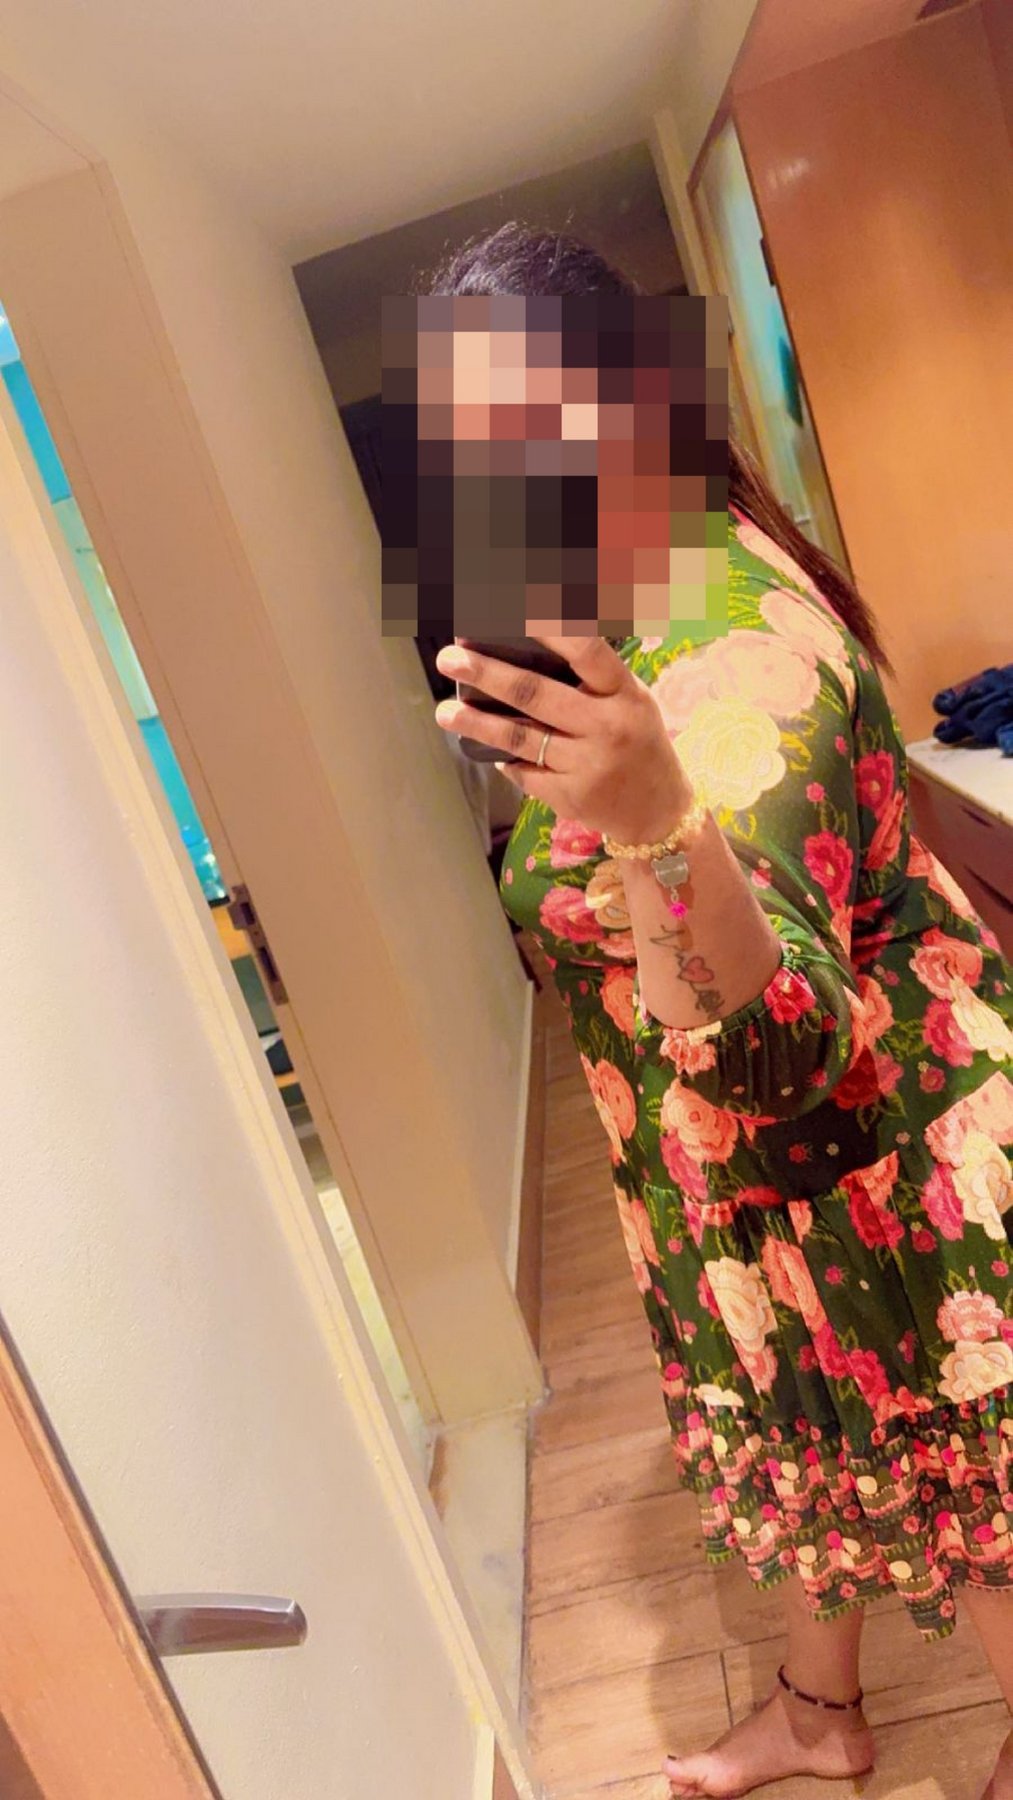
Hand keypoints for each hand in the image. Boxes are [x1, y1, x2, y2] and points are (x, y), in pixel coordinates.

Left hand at [433, 633, 692, 843]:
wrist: (661, 811)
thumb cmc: (638, 743)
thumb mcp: (631, 702)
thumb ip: (590, 681)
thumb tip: (523, 653)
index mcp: (624, 694)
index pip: (586, 651)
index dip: (549, 628)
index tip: (511, 611)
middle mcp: (607, 727)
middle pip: (537, 694)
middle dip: (487, 674)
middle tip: (450, 659)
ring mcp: (588, 765)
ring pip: (521, 739)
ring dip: (477, 723)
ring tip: (444, 711)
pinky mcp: (571, 798)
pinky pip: (525, 774)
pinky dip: (504, 760)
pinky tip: (484, 748)